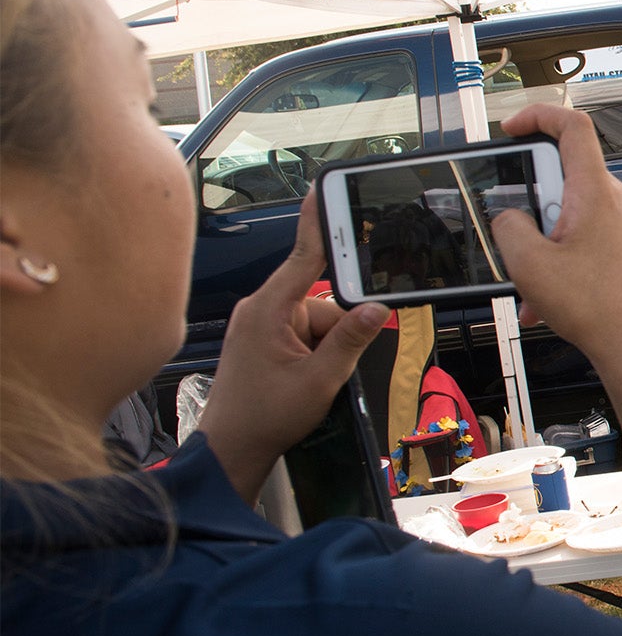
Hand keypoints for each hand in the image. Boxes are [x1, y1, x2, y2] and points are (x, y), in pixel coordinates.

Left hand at [199, 190, 389, 502]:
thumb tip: (375, 309)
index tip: (325, 187)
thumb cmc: (265, 416)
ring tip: (310, 382)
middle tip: (328, 367)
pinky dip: (315, 353)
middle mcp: (260, 310)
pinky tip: (306, 379)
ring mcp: (259, 324)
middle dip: (337, 331)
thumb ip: (350, 340)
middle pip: (320, 300)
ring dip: (326, 348)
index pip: (303, 256)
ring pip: (315, 320)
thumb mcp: (319, 380)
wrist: (230, 448)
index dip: (319, 221)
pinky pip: (302, 333)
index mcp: (268, 310)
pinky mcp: (261, 339)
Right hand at [488, 104, 621, 355]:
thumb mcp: (529, 264)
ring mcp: (617, 221)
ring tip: (531, 278)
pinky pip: (574, 236)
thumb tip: (508, 217)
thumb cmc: (598, 308)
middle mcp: (612, 199)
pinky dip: (552, 259)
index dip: (538, 115)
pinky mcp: (616, 243)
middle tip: (521, 232)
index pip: (573, 125)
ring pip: (562, 211)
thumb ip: (508, 225)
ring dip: (537, 240)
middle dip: (528, 199)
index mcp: (594, 190)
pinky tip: (540, 299)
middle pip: (559, 172)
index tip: (511, 129)